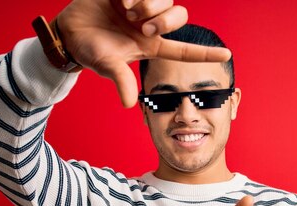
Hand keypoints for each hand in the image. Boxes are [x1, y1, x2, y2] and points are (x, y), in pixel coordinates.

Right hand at [56, 0, 231, 106]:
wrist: (69, 31)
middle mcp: (150, 25)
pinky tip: (119, 0)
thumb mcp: (107, 66)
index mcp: (150, 46)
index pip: (183, 51)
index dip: (205, 54)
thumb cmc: (90, 52)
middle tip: (141, 25)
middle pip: (179, 17)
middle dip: (164, 19)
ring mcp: (141, 7)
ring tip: (126, 10)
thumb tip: (129, 104)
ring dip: (149, 4)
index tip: (227, 54)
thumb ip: (121, 81)